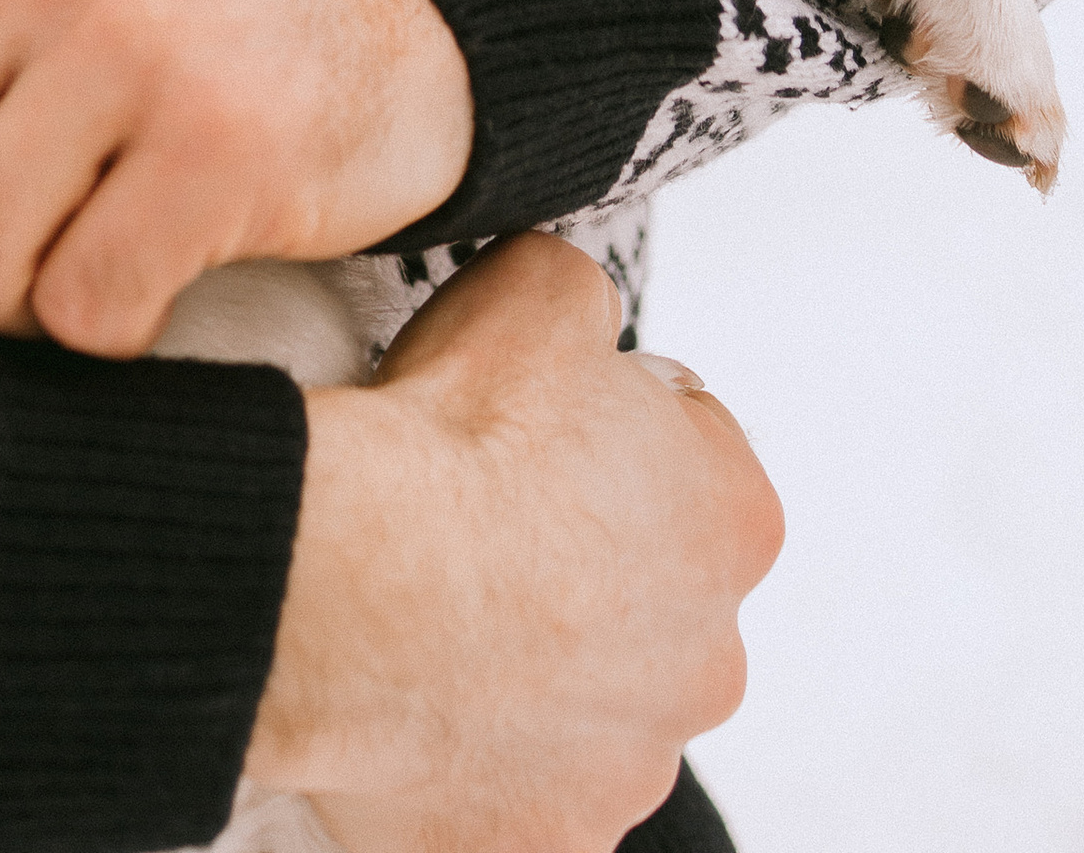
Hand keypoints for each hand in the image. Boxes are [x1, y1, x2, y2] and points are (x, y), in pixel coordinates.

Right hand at [250, 236, 782, 852]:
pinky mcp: (544, 844)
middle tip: (483, 533)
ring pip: (589, 707)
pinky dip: (478, 765)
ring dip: (534, 672)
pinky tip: (421, 709)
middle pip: (649, 599)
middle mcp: (709, 661)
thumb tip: (578, 323)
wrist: (348, 579)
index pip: (693, 461)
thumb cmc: (453, 445)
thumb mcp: (544, 287)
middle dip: (582, 569)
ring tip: (436, 622)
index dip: (609, 433)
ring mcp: (627, 768)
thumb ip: (589, 307)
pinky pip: (519, 799)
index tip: (543, 433)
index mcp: (735, 521)